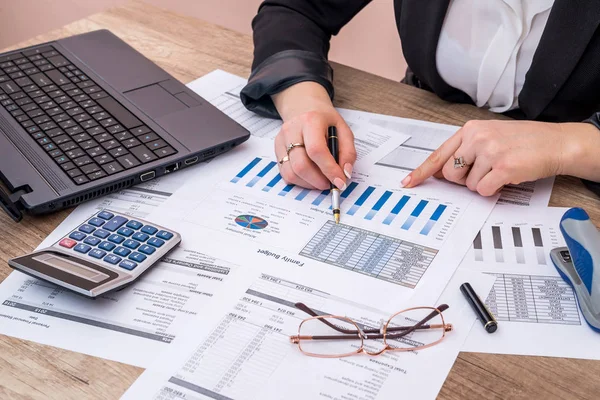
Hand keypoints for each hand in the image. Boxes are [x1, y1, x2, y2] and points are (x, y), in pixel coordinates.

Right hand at [271, 82, 355, 189]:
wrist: (304, 108)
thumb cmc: (325, 121)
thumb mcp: (343, 130)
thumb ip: (348, 152)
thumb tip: (345, 174)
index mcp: (311, 121)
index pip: (316, 150)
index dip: (329, 170)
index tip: (340, 182)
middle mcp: (292, 130)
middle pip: (301, 165)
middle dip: (318, 181)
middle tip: (330, 184)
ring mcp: (281, 140)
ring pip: (291, 173)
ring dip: (309, 184)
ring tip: (321, 180)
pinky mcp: (277, 150)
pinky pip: (285, 173)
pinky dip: (300, 181)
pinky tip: (310, 176)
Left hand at [402, 120, 599, 194]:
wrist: (556, 142)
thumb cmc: (523, 141)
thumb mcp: (490, 136)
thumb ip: (466, 150)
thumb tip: (443, 172)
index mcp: (470, 130)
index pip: (438, 154)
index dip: (421, 171)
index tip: (408, 183)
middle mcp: (477, 138)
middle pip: (450, 173)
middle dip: (463, 180)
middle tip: (483, 172)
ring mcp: (489, 152)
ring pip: (468, 185)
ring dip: (483, 184)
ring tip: (500, 170)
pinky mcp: (502, 167)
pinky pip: (483, 190)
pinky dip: (493, 190)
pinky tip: (506, 177)